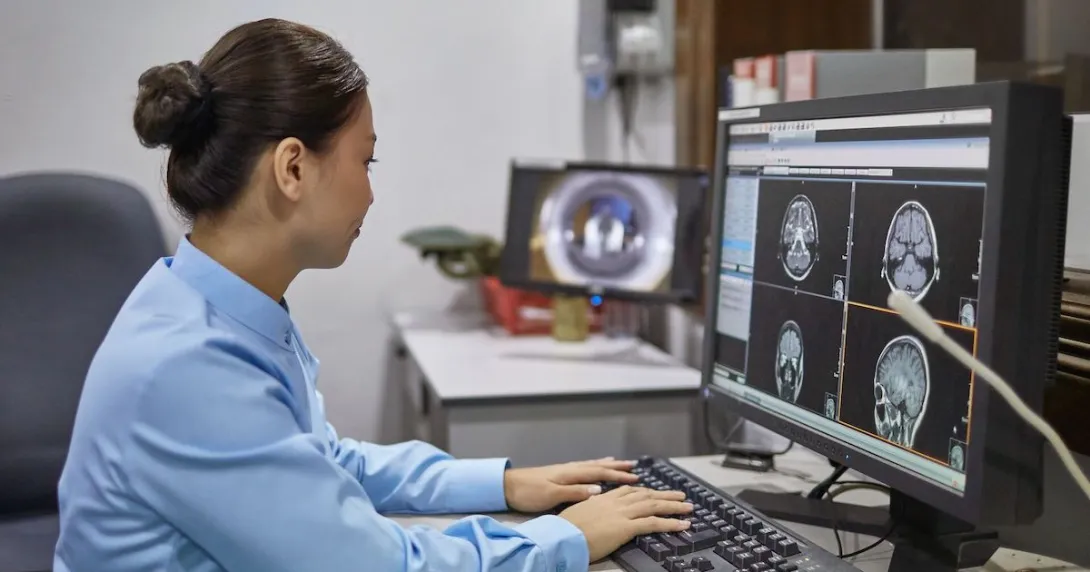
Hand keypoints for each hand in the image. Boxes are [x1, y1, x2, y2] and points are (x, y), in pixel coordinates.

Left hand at [503, 457, 639, 512]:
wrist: (506, 486)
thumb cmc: (528, 492)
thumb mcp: (551, 495)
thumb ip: (575, 491)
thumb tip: (599, 488)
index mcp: (570, 473)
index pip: (599, 473)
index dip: (618, 475)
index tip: (635, 477)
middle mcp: (569, 469)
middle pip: (598, 466)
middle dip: (617, 467)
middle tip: (634, 467)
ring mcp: (564, 470)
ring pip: (591, 465)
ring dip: (607, 465)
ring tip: (620, 463)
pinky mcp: (558, 474)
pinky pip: (583, 467)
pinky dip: (594, 466)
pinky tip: (593, 467)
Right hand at [559, 487, 692, 561]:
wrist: (562, 536)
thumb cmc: (566, 529)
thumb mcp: (579, 513)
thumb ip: (592, 509)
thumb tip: (595, 510)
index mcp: (603, 498)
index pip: (629, 491)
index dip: (645, 491)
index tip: (655, 492)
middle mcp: (615, 502)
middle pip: (646, 495)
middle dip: (665, 495)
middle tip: (680, 496)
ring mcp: (622, 513)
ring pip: (654, 506)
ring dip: (673, 506)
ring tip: (688, 507)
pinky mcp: (626, 526)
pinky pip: (653, 523)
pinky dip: (671, 523)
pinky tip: (682, 525)